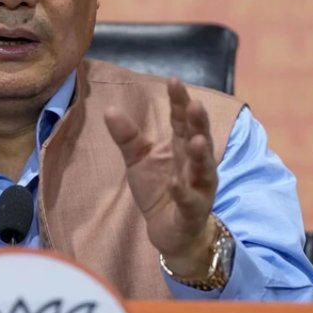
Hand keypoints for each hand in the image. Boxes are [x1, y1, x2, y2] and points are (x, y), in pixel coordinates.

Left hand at [105, 78, 219, 276]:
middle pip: (199, 138)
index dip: (180, 102)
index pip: (182, 120)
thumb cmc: (159, 189)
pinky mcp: (192, 211)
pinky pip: (189, 200)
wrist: (169, 231)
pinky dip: (182, 191)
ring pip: (203, 169)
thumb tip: (108, 109)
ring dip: (199, 154)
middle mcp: (196, 164)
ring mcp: (198, 187)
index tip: (174, 81)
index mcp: (181, 147)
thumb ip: (128, 137)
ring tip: (194, 140)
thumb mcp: (138, 160)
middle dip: (198, 123)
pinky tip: (175, 182)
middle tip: (195, 104)